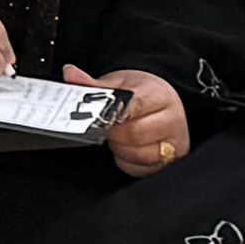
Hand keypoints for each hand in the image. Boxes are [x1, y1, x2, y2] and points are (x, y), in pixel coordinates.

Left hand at [71, 65, 191, 171]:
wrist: (160, 105)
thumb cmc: (139, 94)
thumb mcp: (118, 83)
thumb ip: (93, 84)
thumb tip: (71, 74)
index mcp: (159, 95)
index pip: (134, 106)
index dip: (112, 113)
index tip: (100, 115)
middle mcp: (172, 119)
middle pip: (133, 134)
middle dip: (112, 133)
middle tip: (105, 127)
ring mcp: (174, 143)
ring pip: (137, 154)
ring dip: (119, 148)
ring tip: (116, 136)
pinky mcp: (170, 162)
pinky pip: (140, 169)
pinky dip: (126, 161)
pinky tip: (125, 148)